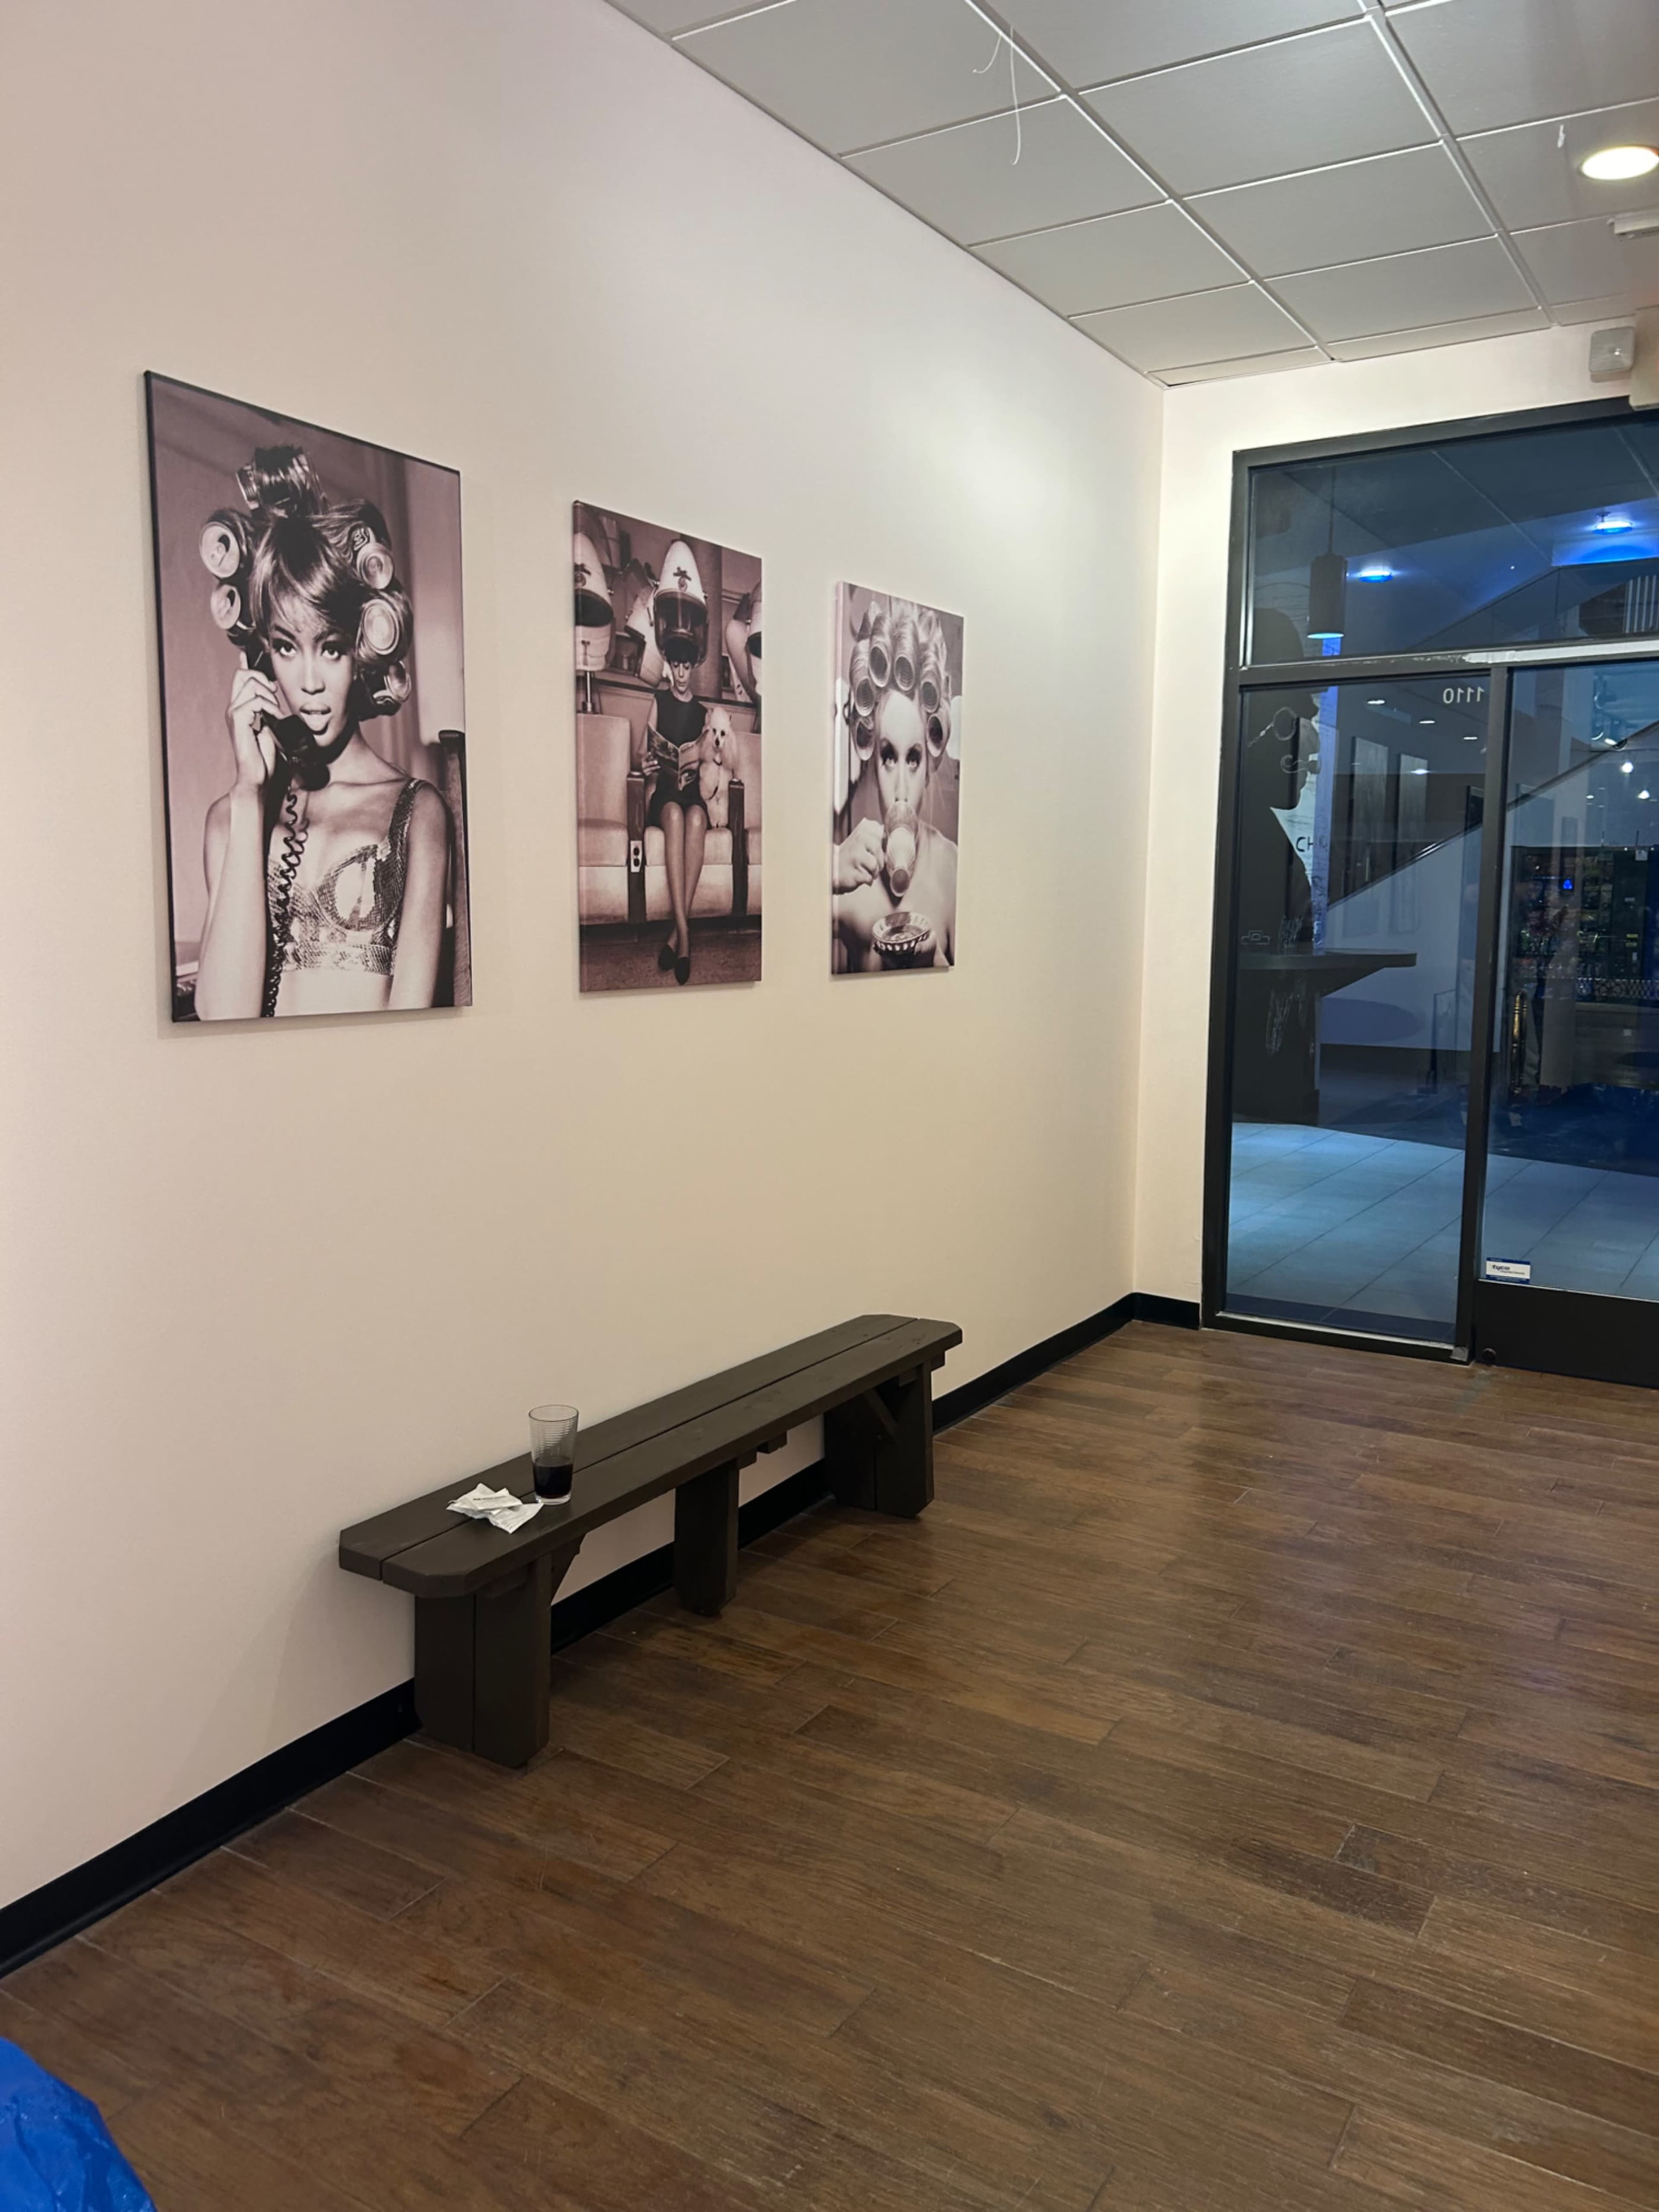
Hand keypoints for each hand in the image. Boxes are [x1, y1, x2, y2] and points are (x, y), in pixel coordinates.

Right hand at [225, 654, 278, 789]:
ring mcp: (234, 714)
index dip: (247, 665)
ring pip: (251, 685)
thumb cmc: (265, 757)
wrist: (258, 776)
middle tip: (274, 698)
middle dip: (263, 680)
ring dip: (269, 696)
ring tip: (275, 714)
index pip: (240, 677)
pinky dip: (269, 707)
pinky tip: (274, 719)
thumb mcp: (270, 727)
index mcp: (241, 708)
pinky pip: (254, 701)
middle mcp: (234, 708)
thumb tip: (274, 696)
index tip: (250, 658)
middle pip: (243, 674)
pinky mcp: (238, 722)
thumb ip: (269, 711)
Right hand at [833, 817, 884, 892]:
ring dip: (872, 872)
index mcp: (863, 830)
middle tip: (870, 865)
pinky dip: (866, 880)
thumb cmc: (849, 856)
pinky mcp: (854, 871)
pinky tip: (858, 876)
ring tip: (863, 870)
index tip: (875, 853)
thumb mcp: (860, 840)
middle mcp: (859, 840)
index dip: (882, 849)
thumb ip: (875, 836)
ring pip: (875, 866)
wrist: (832, 869)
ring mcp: (855, 856)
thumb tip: (888, 835)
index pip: (883, 839)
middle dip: (878, 863)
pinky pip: (868, 877)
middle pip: (880, 853)